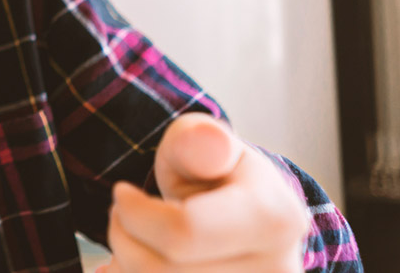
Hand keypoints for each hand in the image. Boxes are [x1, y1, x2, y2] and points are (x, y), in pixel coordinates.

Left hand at [98, 113, 309, 272]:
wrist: (240, 218)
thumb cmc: (215, 174)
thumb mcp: (201, 142)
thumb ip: (197, 139)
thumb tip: (207, 140)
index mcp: (275, 220)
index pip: (183, 232)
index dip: (136, 214)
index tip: (121, 192)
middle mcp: (277, 270)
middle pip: (164, 270)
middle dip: (125, 238)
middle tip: (121, 214)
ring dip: (129, 262)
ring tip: (133, 234)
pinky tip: (147, 257)